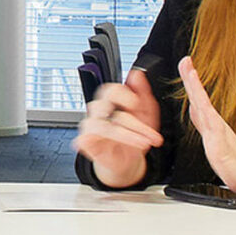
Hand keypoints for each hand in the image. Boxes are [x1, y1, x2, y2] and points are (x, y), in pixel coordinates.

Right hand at [73, 67, 160, 188]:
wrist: (127, 161)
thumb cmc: (134, 135)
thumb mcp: (146, 114)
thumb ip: (143, 93)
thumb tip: (137, 74)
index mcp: (111, 100)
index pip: (112, 90)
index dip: (124, 95)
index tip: (137, 104)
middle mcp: (99, 110)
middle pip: (106, 106)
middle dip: (133, 123)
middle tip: (151, 134)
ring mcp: (90, 125)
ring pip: (103, 125)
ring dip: (127, 136)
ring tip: (144, 144)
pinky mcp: (84, 141)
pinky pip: (89, 138)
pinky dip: (108, 143)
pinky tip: (122, 148)